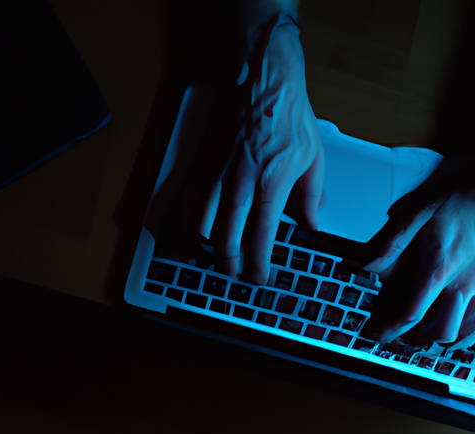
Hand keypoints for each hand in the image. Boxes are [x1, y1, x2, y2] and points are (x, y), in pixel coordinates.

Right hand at [200, 14, 323, 284]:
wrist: (264, 81)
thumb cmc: (290, 117)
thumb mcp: (313, 158)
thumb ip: (312, 197)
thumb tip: (310, 225)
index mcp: (272, 183)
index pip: (260, 235)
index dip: (258, 262)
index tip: (258, 277)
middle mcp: (242, 182)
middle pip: (225, 235)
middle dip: (228, 262)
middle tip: (235, 273)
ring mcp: (219, 173)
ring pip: (203, 221)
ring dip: (207, 245)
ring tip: (217, 257)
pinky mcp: (207, 163)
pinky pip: (194, 199)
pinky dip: (195, 221)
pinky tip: (200, 231)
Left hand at [364, 158, 474, 347]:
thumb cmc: (458, 198)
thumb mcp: (417, 212)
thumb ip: (392, 242)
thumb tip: (369, 266)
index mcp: (438, 268)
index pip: (413, 313)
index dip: (394, 330)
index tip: (381, 334)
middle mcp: (463, 284)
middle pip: (441, 331)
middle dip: (419, 338)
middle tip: (403, 334)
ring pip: (465, 332)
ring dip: (443, 336)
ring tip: (426, 333)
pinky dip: (469, 332)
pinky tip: (456, 327)